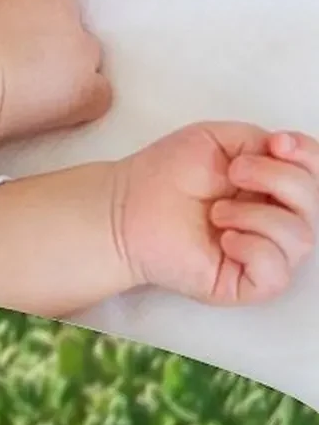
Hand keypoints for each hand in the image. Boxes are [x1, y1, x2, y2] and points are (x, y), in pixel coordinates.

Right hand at [0, 0, 110, 143]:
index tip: (2, 7)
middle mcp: (70, 7)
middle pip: (65, 11)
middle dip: (43, 25)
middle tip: (7, 46)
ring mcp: (82, 51)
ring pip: (82, 51)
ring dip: (62, 60)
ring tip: (25, 79)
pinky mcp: (85, 92)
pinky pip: (97, 92)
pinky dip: (82, 96)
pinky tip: (57, 103)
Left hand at [113, 124, 318, 305]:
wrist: (125, 206)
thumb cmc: (165, 174)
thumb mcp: (217, 141)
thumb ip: (260, 141)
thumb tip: (288, 150)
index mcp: (274, 188)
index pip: (317, 176)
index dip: (309, 157)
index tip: (277, 144)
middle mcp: (276, 221)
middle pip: (316, 204)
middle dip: (279, 179)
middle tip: (234, 173)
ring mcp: (263, 254)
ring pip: (301, 239)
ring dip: (257, 215)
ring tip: (216, 211)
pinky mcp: (245, 283)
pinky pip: (277, 273)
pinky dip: (255, 249)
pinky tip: (224, 239)